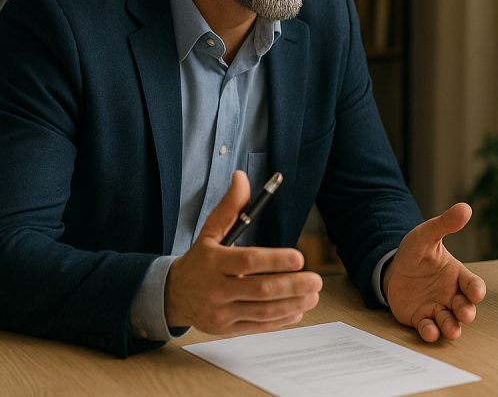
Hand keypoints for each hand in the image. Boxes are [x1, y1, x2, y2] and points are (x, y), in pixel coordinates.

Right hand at [164, 171, 322, 333]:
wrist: (172, 294)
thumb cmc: (200, 260)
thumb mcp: (210, 232)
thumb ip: (230, 207)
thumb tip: (241, 177)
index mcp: (214, 262)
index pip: (248, 261)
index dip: (275, 260)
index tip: (300, 257)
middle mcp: (216, 289)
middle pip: (260, 289)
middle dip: (292, 286)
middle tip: (316, 280)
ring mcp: (220, 312)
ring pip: (262, 311)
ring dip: (292, 304)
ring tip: (314, 294)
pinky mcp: (226, 328)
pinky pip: (258, 326)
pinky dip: (281, 319)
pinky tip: (298, 310)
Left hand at [383, 203, 485, 341]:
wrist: (394, 268)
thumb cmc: (416, 251)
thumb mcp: (427, 235)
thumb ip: (445, 224)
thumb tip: (465, 207)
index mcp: (457, 275)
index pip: (472, 284)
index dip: (476, 289)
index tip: (476, 293)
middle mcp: (451, 294)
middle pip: (465, 307)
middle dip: (466, 312)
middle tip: (464, 314)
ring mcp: (436, 308)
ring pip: (449, 322)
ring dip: (452, 327)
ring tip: (452, 330)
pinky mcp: (421, 319)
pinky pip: (428, 328)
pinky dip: (430, 332)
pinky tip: (429, 331)